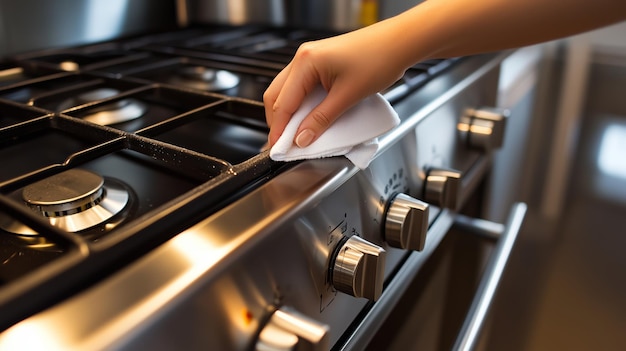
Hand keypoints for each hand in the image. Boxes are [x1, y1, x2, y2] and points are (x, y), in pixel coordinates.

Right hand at [263, 25, 406, 147]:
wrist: (399, 43)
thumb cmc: (379, 59)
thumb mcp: (348, 96)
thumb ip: (321, 119)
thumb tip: (302, 138)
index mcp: (306, 62)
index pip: (282, 103)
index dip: (279, 129)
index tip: (280, 148)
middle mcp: (304, 57)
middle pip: (277, 95)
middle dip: (279, 121)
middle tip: (285, 144)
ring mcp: (311, 59)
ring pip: (288, 91)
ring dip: (290, 113)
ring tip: (297, 134)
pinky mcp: (321, 63)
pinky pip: (301, 86)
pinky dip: (301, 104)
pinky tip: (308, 117)